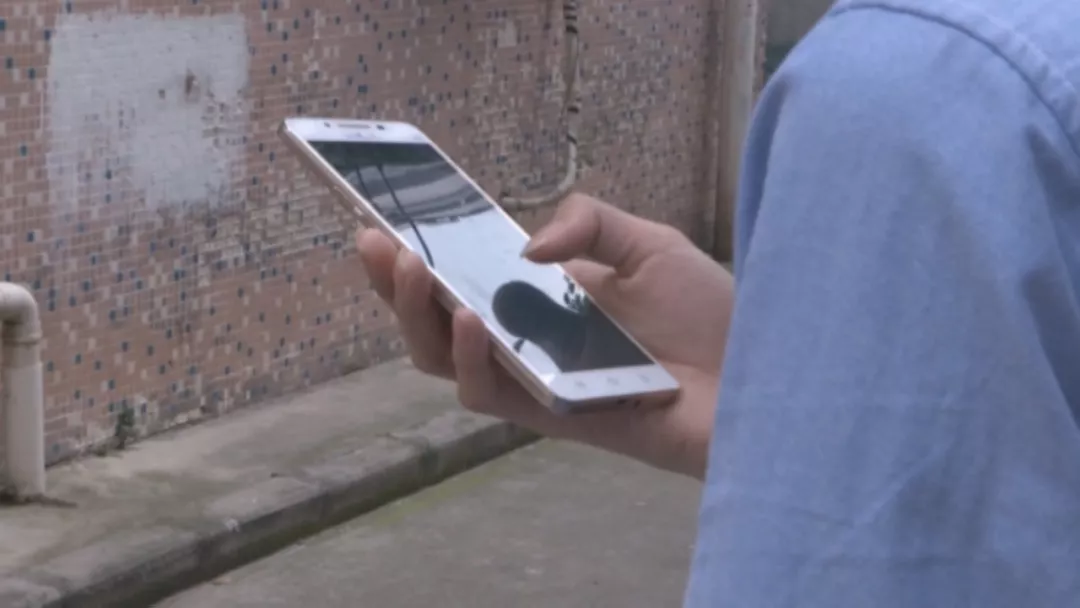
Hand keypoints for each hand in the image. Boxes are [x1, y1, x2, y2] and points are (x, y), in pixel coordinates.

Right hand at [357, 194, 733, 478]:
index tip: (380, 219)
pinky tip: (472, 318)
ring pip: (447, 363)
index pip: (463, 278)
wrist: (762, 374)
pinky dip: (473, 359)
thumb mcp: (647, 243)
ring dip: (417, 317)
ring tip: (410, 269)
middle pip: (437, 323)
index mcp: (542, 299)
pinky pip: (492, 395)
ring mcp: (535, 381)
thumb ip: (588, 223)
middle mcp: (528, 342)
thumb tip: (527, 247)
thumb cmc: (709, 313)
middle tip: (375, 243)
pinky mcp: (553, 416)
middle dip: (396, 286)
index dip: (418, 255)